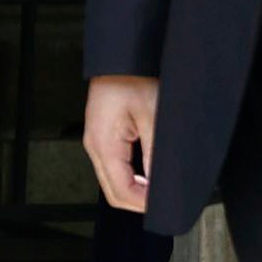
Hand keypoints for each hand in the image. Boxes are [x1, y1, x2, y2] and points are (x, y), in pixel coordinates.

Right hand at [85, 74, 158, 215]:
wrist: (122, 56)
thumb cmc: (135, 77)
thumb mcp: (154, 118)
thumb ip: (156, 157)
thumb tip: (161, 187)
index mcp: (103, 143)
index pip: (120, 192)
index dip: (145, 205)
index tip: (167, 205)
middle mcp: (95, 145)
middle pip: (113, 192)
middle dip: (140, 202)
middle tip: (166, 201)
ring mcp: (97, 141)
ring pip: (113, 181)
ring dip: (136, 190)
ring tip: (161, 188)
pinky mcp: (104, 136)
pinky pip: (115, 167)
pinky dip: (132, 177)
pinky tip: (149, 174)